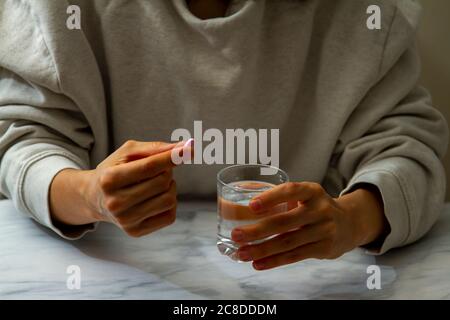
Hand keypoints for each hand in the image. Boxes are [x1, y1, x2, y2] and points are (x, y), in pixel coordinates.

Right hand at [50, 140, 190, 236]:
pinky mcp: (135, 232)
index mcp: (109, 179)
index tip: (189, 149)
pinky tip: (157, 197)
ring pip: (168, 200)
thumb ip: (155, 148)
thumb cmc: (114, 170)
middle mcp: (115, 202)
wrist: (95, 197)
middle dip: (167, 171)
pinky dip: (170, 203)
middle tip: (159, 169)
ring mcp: (125, 220)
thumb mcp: (127, 153)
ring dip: (170, 187)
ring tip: (157, 183)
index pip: (149, 167)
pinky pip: (169, 216)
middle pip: (161, 183)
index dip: (171, 157)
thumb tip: (186, 147)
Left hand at [231, 182, 387, 269]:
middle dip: (257, 230)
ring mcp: (324, 230)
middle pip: (284, 222)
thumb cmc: (316, 208)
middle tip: (237, 234)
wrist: (350, 224)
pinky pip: (294, 256)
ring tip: (241, 252)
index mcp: (312, 191)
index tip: (251, 206)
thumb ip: (284, 201)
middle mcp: (320, 210)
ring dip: (261, 249)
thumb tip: (244, 210)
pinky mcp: (323, 249)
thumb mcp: (307, 196)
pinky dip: (274, 261)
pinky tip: (258, 263)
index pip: (291, 191)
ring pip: (287, 242)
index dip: (271, 198)